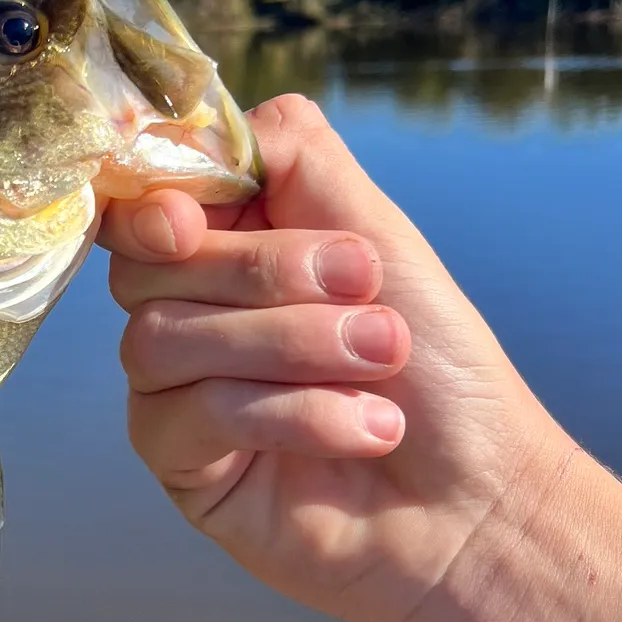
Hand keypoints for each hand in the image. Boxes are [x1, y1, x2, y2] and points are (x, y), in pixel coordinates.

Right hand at [102, 94, 576, 621]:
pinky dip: (291, 414)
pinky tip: (363, 430)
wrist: (480, 500)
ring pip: (163, 339)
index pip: (142, 205)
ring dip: (291, 346)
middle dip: (265, 277)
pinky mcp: (179, 463)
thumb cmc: (439, 368)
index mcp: (225, 251)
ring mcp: (173, 391)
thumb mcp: (374, 233)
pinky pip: (192, 416)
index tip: (192, 222)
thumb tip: (197, 122)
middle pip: (148, 269)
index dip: (152, 205)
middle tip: (367, 293)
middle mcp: (186, 315)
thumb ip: (289, 159)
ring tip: (381, 367)